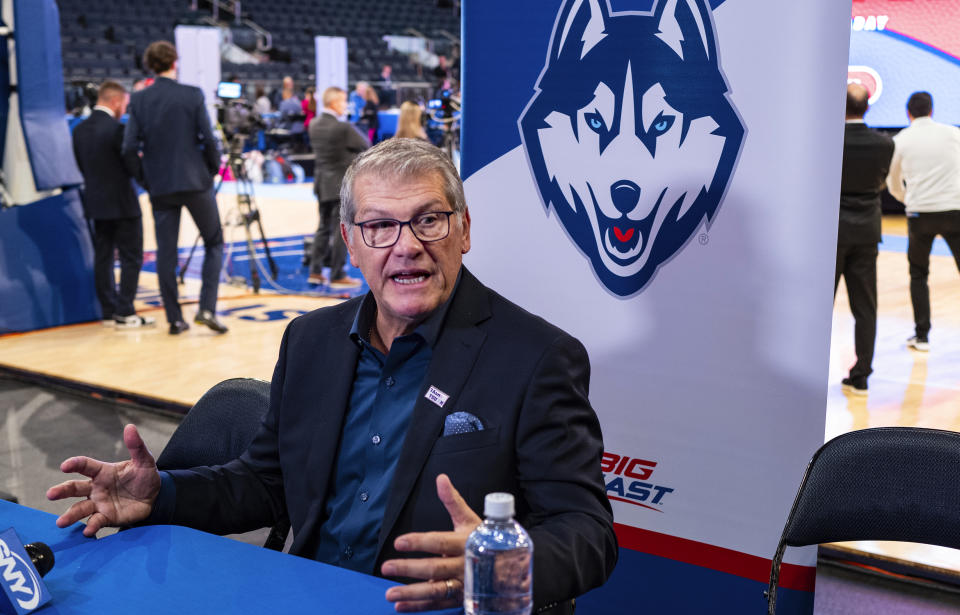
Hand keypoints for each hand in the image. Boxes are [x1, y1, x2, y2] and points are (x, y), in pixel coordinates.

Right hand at [46, 424, 161, 536]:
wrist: (155, 497)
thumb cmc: (144, 477)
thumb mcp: (144, 461)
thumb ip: (136, 446)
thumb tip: (130, 427)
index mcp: (102, 471)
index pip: (84, 465)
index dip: (74, 464)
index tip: (65, 466)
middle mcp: (96, 488)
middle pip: (74, 488)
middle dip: (61, 491)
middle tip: (50, 495)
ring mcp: (99, 503)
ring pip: (79, 508)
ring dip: (70, 515)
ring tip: (60, 522)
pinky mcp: (106, 517)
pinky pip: (95, 521)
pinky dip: (91, 526)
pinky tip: (88, 530)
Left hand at [382, 474, 480, 611]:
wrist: (510, 565)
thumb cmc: (485, 538)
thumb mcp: (470, 519)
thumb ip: (452, 501)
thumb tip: (441, 478)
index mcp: (466, 542)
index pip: (440, 542)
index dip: (419, 542)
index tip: (398, 542)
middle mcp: (465, 565)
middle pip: (435, 569)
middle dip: (409, 568)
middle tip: (386, 566)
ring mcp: (464, 584)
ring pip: (436, 591)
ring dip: (411, 594)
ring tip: (389, 594)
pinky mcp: (462, 599)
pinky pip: (439, 604)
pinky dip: (419, 608)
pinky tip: (399, 608)